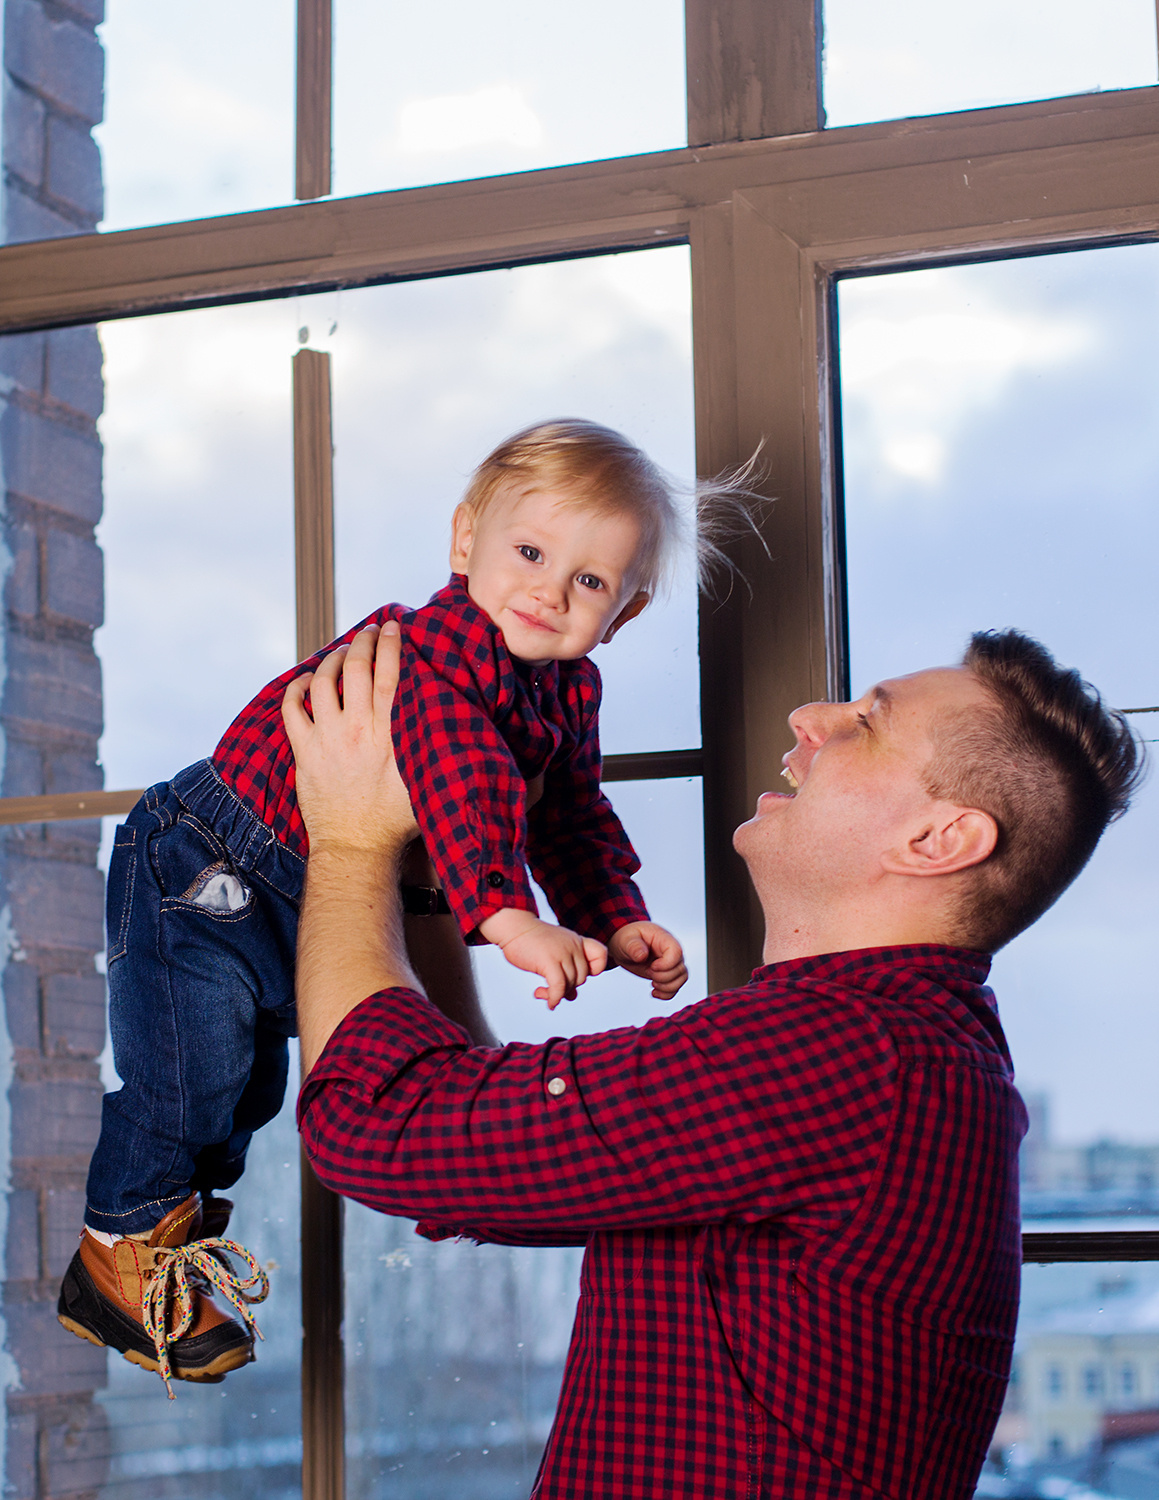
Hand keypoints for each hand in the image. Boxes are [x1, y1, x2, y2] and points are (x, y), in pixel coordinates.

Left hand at [281, 622, 417, 857]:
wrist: (356, 847)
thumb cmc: (397, 820)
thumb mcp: (425, 778)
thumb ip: (432, 745)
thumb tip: (452, 718)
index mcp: (390, 732)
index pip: (390, 673)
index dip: (392, 644)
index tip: (394, 626)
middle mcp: (357, 729)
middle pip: (358, 668)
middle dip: (364, 641)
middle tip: (370, 631)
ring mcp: (327, 738)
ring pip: (323, 681)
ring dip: (333, 660)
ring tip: (343, 652)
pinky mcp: (305, 752)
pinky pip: (291, 709)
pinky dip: (296, 688)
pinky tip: (305, 680)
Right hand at [479, 909, 606, 1009]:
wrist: (514, 927)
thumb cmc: (531, 941)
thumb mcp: (554, 952)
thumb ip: (565, 970)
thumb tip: (571, 996)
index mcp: (576, 941)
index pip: (601, 954)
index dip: (595, 969)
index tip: (577, 974)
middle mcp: (573, 946)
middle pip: (582, 977)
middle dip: (568, 987)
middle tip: (551, 988)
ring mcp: (562, 953)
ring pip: (571, 984)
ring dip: (558, 994)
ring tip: (543, 993)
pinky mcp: (549, 961)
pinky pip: (559, 987)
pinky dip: (555, 998)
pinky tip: (549, 1003)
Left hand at [608, 922, 687, 999]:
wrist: (626, 947)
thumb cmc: (628, 939)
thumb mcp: (626, 939)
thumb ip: (634, 946)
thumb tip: (642, 955)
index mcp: (664, 939)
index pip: (677, 952)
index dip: (666, 964)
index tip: (651, 966)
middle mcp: (671, 951)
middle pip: (680, 969)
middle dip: (663, 977)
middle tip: (648, 972)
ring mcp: (671, 963)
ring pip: (681, 979)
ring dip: (666, 987)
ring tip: (652, 983)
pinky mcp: (667, 974)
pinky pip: (676, 987)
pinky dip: (666, 994)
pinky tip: (654, 992)